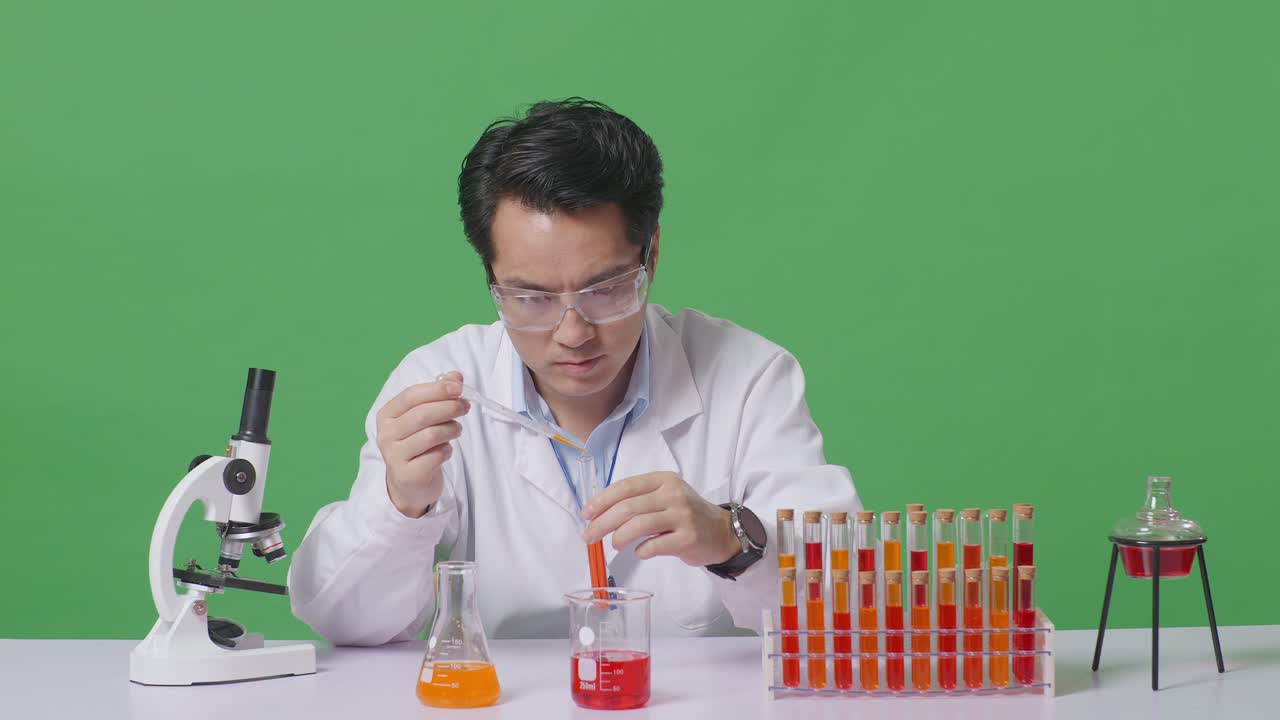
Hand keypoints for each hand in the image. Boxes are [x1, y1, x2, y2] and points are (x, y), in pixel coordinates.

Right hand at [375, 370, 470, 517]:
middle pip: (422, 414)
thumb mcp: (427, 417)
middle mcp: (386, 434)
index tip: (459, 387)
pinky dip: (447, 450)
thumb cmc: (419, 444)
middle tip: (465, 407)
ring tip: (457, 430)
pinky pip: (436, 456)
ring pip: (431, 435)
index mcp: (387, 415)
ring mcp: (394, 456)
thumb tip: (457, 376)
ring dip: (451, 429)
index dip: (437, 389)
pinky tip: (446, 450)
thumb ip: (439, 394)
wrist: (410, 483)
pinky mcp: (407, 475)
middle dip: (449, 407)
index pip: (411, 396)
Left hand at [580, 471, 740, 566]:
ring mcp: (682, 516)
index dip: (602, 500)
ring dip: (619, 537)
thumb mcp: (665, 496)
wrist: (721, 531)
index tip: (586, 513)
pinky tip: (640, 552)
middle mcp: (673, 494)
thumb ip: (638, 500)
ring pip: (639, 525)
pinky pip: (655, 545)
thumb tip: (599, 513)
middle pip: (628, 507)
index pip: (626, 486)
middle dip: (602, 522)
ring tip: (615, 545)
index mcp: (663, 480)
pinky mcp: (688, 538)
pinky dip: (641, 550)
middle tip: (589, 536)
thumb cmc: (685, 515)